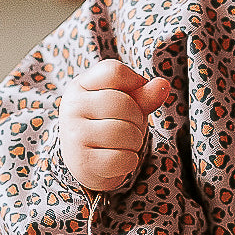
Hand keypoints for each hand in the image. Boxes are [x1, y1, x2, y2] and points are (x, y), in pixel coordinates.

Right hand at [58, 59, 170, 191]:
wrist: (85, 163)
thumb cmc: (107, 125)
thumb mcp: (124, 104)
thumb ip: (143, 94)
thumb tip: (163, 84)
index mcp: (79, 86)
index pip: (114, 71)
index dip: (134, 81)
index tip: (133, 95)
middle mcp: (72, 108)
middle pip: (124, 103)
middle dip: (137, 118)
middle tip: (128, 126)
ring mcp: (75, 136)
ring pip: (125, 132)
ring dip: (135, 141)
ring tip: (123, 143)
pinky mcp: (83, 162)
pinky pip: (123, 158)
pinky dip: (129, 161)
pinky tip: (118, 159)